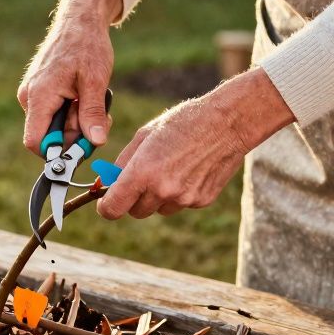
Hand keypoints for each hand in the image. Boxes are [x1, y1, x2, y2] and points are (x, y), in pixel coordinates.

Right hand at [18, 0, 120, 153]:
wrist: (80, 20)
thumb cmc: (87, 46)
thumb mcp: (96, 81)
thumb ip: (92, 113)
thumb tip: (96, 142)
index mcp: (39, 96)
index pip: (35, 142)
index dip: (58, 152)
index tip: (83, 148)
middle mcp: (30, 98)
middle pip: (49, 137)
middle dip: (75, 134)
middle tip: (99, 118)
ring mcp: (33, 95)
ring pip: (55, 126)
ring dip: (77, 121)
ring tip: (93, 98)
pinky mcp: (40, 92)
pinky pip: (55, 114)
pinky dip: (72, 111)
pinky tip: (84, 95)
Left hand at [98, 68, 293, 218]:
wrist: (226, 123)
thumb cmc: (182, 123)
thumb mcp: (144, 135)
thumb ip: (123, 163)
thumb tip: (107, 183)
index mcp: (143, 172)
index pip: (113, 209)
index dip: (107, 207)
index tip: (107, 201)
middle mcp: (162, 190)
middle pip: (135, 211)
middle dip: (133, 199)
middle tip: (142, 178)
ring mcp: (184, 198)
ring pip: (159, 209)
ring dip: (158, 197)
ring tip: (171, 168)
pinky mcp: (201, 201)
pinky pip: (181, 204)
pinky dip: (180, 193)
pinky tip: (190, 170)